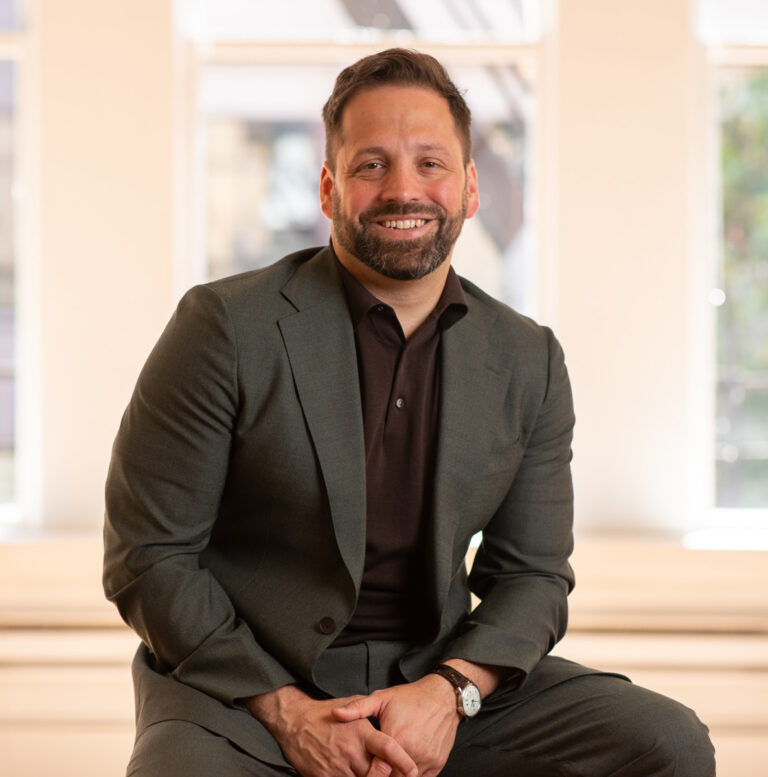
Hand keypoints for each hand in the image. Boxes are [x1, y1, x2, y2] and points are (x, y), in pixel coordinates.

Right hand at [244, 685, 417, 776]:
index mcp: (360, 732)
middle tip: (392, 774)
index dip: (402, 761)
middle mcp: (351, 751)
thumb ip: (370, 716)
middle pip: (376, 773)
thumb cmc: (325, 713)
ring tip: (370, 771)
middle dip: (385, 775)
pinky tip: (351, 773)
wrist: (294, 722)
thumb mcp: (351, 706)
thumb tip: (391, 721)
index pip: (387, 748)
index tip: (413, 769)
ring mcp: (337, 767)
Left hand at [332, 675, 460, 776]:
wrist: (442, 696)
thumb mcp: (382, 698)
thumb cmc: (411, 697)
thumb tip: (336, 714)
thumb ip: (357, 709)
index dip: (367, 776)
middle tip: (375, 771)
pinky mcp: (437, 764)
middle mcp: (411, 752)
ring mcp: (425, 760)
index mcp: (395, 739)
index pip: (376, 772)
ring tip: (388, 770)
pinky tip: (402, 770)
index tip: (359, 774)